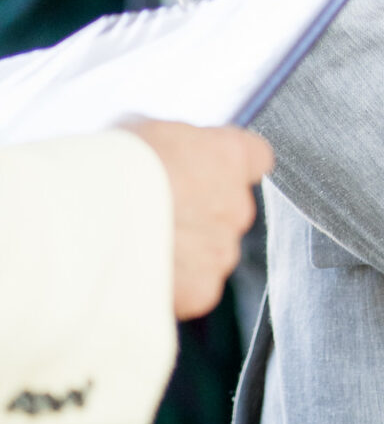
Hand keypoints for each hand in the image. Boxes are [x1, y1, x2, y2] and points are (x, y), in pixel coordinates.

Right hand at [123, 120, 273, 318]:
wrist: (88, 218)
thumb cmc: (111, 167)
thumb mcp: (146, 132)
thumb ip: (174, 148)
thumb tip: (170, 155)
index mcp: (230, 156)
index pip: (255, 158)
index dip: (227, 168)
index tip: (207, 173)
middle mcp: (237, 204)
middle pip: (229, 211)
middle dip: (200, 216)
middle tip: (158, 217)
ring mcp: (222, 251)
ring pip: (212, 253)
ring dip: (186, 253)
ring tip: (139, 249)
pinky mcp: (202, 291)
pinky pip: (194, 289)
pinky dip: (172, 287)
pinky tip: (138, 275)